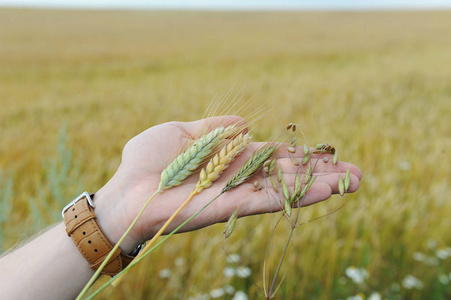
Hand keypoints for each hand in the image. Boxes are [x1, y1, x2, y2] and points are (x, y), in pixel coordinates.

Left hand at [94, 116, 361, 252]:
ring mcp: (234, 195)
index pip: (272, 157)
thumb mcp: (182, 131)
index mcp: (228, 160)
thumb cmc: (147, 161)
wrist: (125, 192)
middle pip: (285, 175)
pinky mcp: (226, 208)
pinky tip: (322, 191)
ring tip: (352, 182)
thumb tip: (246, 123)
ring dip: (317, 186)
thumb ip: (215, 127)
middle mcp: (237, 179)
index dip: (299, 156)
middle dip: (318, 174)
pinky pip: (265, 201)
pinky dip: (294, 196)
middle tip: (355, 173)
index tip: (326, 155)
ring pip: (283, 189)